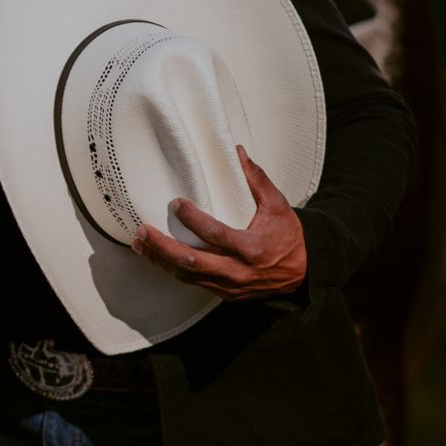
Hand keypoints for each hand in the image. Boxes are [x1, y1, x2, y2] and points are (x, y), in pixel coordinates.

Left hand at [129, 146, 305, 299]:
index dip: (193, 220)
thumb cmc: (289, 236)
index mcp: (252, 249)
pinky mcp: (225, 293)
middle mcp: (238, 271)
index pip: (216, 235)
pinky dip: (173, 270)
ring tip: (140, 244)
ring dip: (161, 260)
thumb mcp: (278, 205)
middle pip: (193, 263)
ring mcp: (230, 286)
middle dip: (163, 248)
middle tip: (143, 231)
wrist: (305, 272)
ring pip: (188, 276)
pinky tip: (157, 257)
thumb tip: (237, 151)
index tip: (176, 203)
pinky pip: (194, 283)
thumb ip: (257, 179)